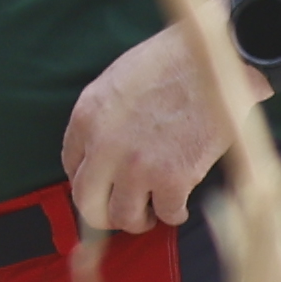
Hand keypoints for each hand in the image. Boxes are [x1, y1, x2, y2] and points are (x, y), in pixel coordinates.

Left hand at [59, 20, 245, 234]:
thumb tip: (103, 148)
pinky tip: (179, 205)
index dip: (88, 182)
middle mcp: (104, 148)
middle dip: (103, 214)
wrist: (210, 62)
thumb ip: (104, 119)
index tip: (103, 187)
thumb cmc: (167, 64)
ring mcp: (137, 166)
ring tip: (151, 211)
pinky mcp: (174, 178)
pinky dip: (174, 215)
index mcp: (85, 119)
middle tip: (122, 212)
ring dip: (139, 219)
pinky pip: (167, 214)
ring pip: (124, 216)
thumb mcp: (115, 83)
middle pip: (87, 202)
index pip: (70, 167)